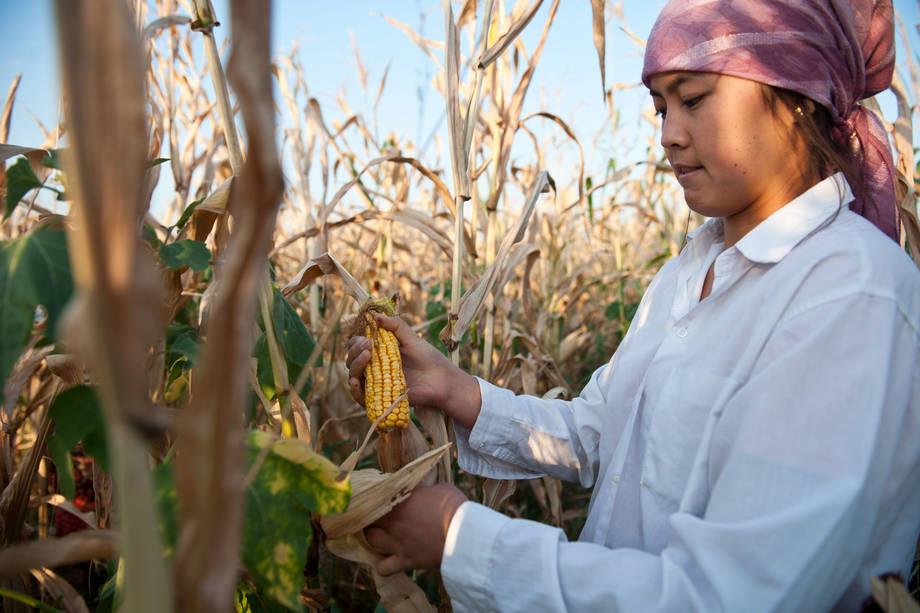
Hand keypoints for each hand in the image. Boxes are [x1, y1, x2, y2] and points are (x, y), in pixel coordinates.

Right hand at [345, 314, 480, 427]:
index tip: (366, 337)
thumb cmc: (427, 358)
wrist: (440, 380)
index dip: (356, 341)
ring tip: (367, 356)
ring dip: (355, 365)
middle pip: (351, 360)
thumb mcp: (411, 337)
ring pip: (353, 375)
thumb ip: (395, 325)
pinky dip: (355, 390)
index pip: (357, 346)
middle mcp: (373, 367)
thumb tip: (374, 314)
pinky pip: (360, 397)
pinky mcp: (379, 399)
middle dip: (355, 351)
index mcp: (378, 352)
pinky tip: (356, 381)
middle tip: (368, 346)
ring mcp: (375, 384)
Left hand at [364, 483, 467, 575]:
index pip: (376, 496)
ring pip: (370, 540)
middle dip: (371, 515)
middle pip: (368, 517)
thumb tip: (420, 492)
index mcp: (400, 500)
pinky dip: (382, 565)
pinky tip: (387, 560)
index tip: (380, 498)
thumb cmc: (455, 507)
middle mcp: (393, 521)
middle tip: (379, 515)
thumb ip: (424, 490)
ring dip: (373, 537)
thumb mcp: (440, 489)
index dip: (376, 498)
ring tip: (381, 535)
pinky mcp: (405, 561)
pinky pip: (383, 568)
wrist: (465, 535)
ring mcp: (396, 543)